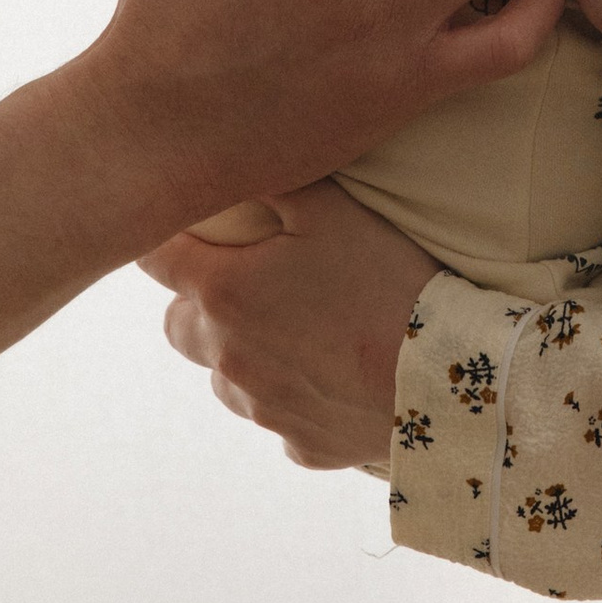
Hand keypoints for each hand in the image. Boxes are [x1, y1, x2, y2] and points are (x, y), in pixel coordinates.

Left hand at [152, 179, 429, 466]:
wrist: (447, 376)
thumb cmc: (387, 279)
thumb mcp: (332, 208)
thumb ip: (272, 180)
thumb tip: (234, 157)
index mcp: (224, 291)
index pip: (155, 258)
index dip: (165, 236)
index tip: (186, 225)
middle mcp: (228, 356)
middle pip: (177, 326)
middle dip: (199, 302)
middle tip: (250, 279)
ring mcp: (262, 408)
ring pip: (226, 377)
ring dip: (244, 354)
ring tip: (301, 329)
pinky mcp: (301, 445)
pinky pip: (282, 418)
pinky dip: (298, 398)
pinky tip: (339, 375)